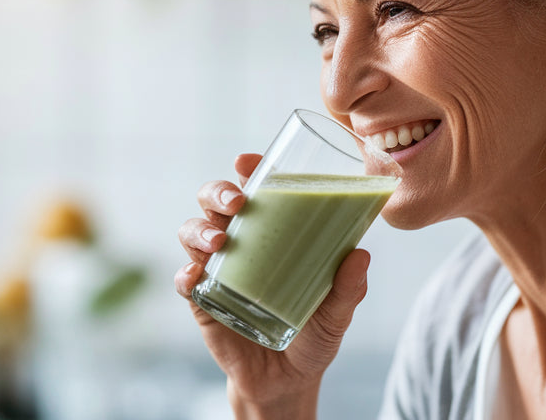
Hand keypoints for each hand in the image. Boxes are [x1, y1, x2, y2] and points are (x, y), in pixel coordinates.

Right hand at [175, 153, 371, 418]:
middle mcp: (239, 245)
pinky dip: (185, 274)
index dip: (247, 170)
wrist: (287, 384)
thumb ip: (347, 289)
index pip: (254, 191)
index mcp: (271, 235)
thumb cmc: (312, 337)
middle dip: (218, 192)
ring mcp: (217, 272)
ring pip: (193, 233)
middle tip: (236, 201)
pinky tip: (195, 275)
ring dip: (200, 229)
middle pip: (214, 203)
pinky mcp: (202, 303)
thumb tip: (360, 255)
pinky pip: (184, 281)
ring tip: (220, 241)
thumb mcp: (336, 314)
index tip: (247, 161)